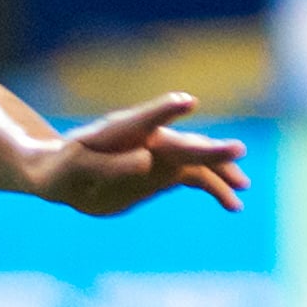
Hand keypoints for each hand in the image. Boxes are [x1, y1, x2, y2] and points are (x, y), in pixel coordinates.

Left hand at [30, 93, 248, 216]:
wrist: (64, 178)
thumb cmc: (63, 169)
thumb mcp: (76, 170)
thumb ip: (108, 166)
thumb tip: (146, 161)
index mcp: (121, 133)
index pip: (145, 118)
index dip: (164, 110)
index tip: (186, 102)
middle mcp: (147, 139)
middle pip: (182, 143)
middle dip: (209, 149)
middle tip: (238, 150)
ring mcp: (159, 155)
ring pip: (196, 161)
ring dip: (220, 171)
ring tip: (244, 186)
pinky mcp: (163, 173)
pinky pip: (195, 178)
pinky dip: (214, 188)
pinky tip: (233, 204)